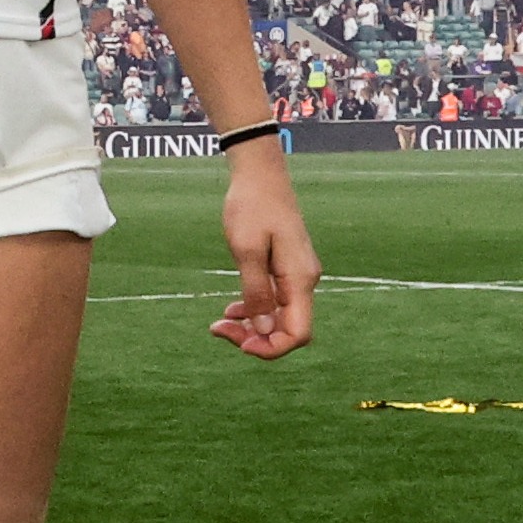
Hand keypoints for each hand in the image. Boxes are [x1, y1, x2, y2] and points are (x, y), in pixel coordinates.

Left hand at [210, 152, 318, 360]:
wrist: (259, 174)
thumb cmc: (251, 206)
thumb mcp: (246, 250)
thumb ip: (256, 292)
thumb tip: (264, 330)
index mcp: (299, 279)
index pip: (298, 333)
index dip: (271, 347)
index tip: (239, 342)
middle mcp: (304, 281)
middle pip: (288, 329)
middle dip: (256, 338)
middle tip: (218, 329)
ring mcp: (296, 275)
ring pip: (279, 317)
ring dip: (252, 326)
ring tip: (220, 323)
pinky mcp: (286, 268)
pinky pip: (275, 301)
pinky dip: (254, 309)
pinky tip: (232, 309)